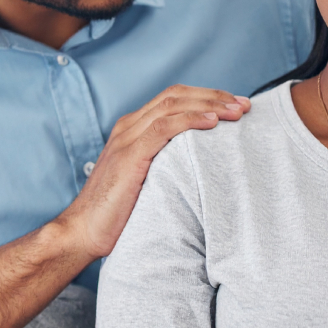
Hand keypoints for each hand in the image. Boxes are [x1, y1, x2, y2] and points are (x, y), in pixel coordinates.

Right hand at [61, 85, 250, 258]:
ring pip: (173, 105)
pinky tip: (213, 123)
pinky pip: (163, 127)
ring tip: (237, 112)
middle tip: (245, 105)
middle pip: (177, 95)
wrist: (82, 232)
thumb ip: (167, 164)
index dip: (207, 97)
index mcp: (132, 128)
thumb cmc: (117, 214)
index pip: (174, 99)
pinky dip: (191, 120)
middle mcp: (128, 126)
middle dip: (214, 96)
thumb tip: (203, 165)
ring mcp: (127, 139)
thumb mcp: (147, 180)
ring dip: (210, 105)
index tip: (235, 105)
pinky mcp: (128, 156)